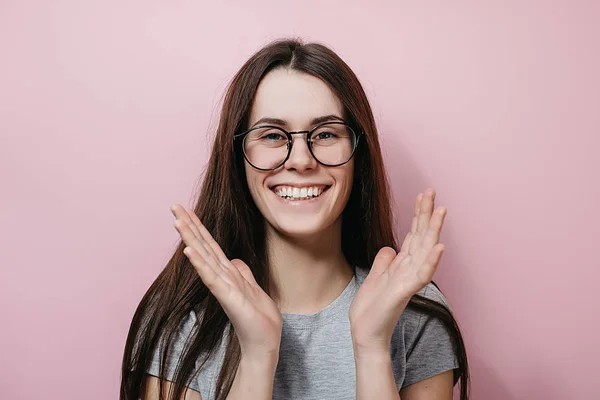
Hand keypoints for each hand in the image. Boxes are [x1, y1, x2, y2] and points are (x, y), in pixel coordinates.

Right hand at [170, 205, 282, 359]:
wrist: (263, 343)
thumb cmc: (258, 319)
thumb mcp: (253, 289)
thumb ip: (242, 274)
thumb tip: (234, 261)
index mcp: (228, 273)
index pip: (210, 245)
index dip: (198, 226)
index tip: (185, 209)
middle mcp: (222, 277)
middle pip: (203, 246)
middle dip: (189, 225)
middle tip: (174, 206)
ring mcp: (223, 287)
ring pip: (204, 258)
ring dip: (190, 239)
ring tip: (177, 221)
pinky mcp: (228, 298)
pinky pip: (212, 278)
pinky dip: (200, 264)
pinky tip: (189, 252)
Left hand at [349, 188, 446, 352]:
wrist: (366, 332)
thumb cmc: (371, 308)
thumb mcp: (375, 276)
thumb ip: (384, 262)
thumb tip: (390, 248)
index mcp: (402, 264)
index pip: (414, 234)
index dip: (418, 214)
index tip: (423, 194)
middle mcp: (409, 269)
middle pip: (422, 236)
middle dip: (426, 213)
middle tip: (431, 191)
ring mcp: (409, 280)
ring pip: (426, 250)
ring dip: (434, 230)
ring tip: (441, 210)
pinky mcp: (405, 292)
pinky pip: (421, 274)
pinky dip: (431, 260)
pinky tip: (439, 247)